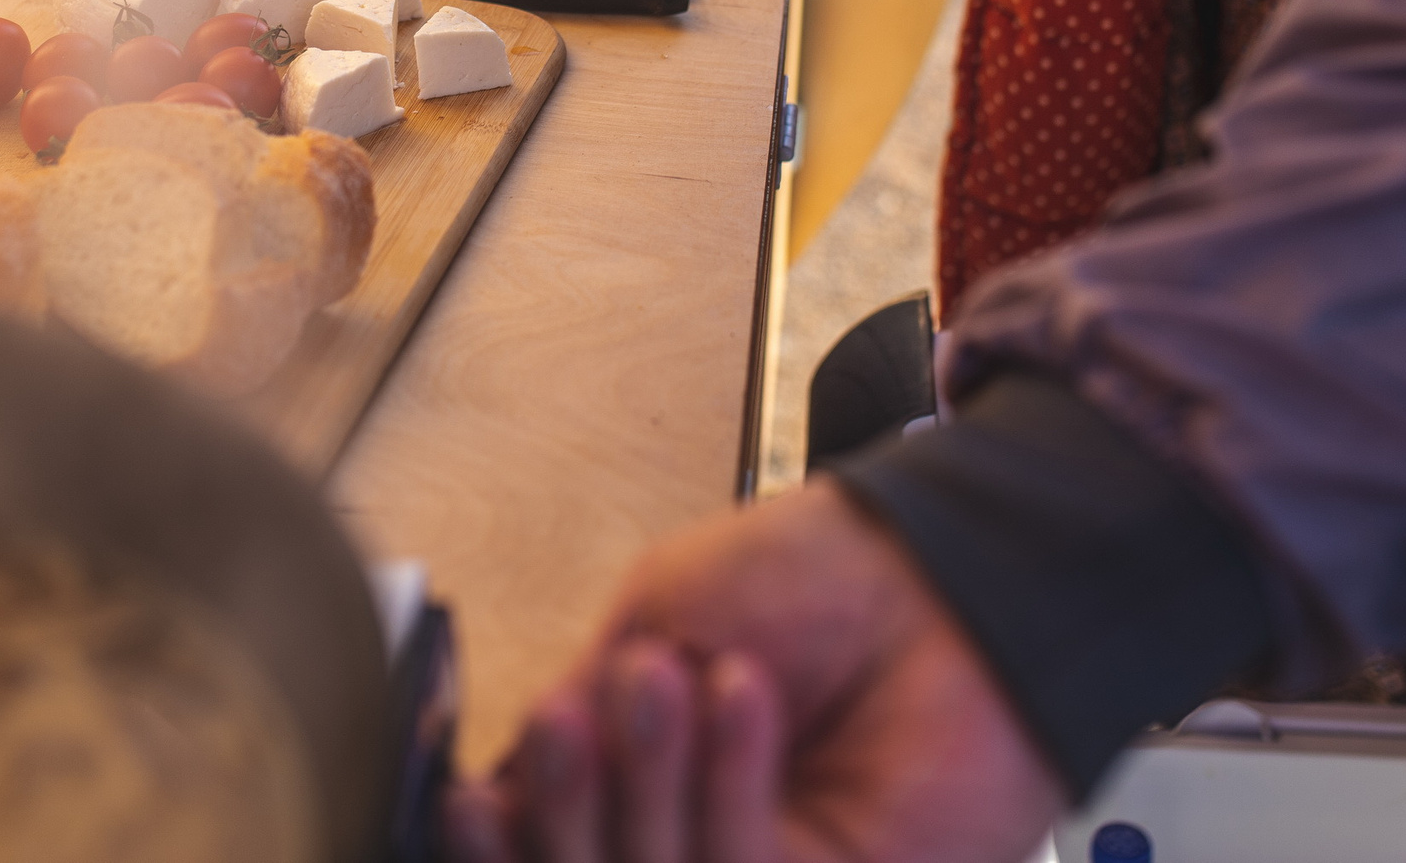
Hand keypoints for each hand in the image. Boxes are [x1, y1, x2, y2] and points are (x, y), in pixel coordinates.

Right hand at [444, 480, 1066, 862]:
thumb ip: (575, 708)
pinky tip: (736, 692)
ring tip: (662, 676)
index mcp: (642, 781)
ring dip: (643, 782)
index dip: (495, 841)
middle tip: (576, 721)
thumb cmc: (815, 575)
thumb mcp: (657, 618)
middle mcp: (691, 837)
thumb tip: (490, 786)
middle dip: (565, 809)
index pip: (546, 844)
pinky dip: (725, 785)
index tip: (465, 799)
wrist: (939, 570)